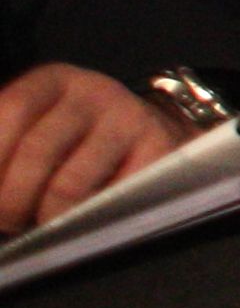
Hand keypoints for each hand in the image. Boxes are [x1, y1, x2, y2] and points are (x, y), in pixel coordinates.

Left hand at [0, 63, 184, 233]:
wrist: (146, 133)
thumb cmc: (76, 139)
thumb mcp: (37, 126)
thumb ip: (8, 150)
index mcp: (52, 81)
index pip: (12, 110)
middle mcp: (93, 91)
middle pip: (37, 149)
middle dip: (12, 199)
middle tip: (9, 221)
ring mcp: (129, 118)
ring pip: (69, 183)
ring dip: (47, 217)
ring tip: (44, 226)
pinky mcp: (158, 149)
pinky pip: (109, 200)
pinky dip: (90, 220)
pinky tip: (85, 220)